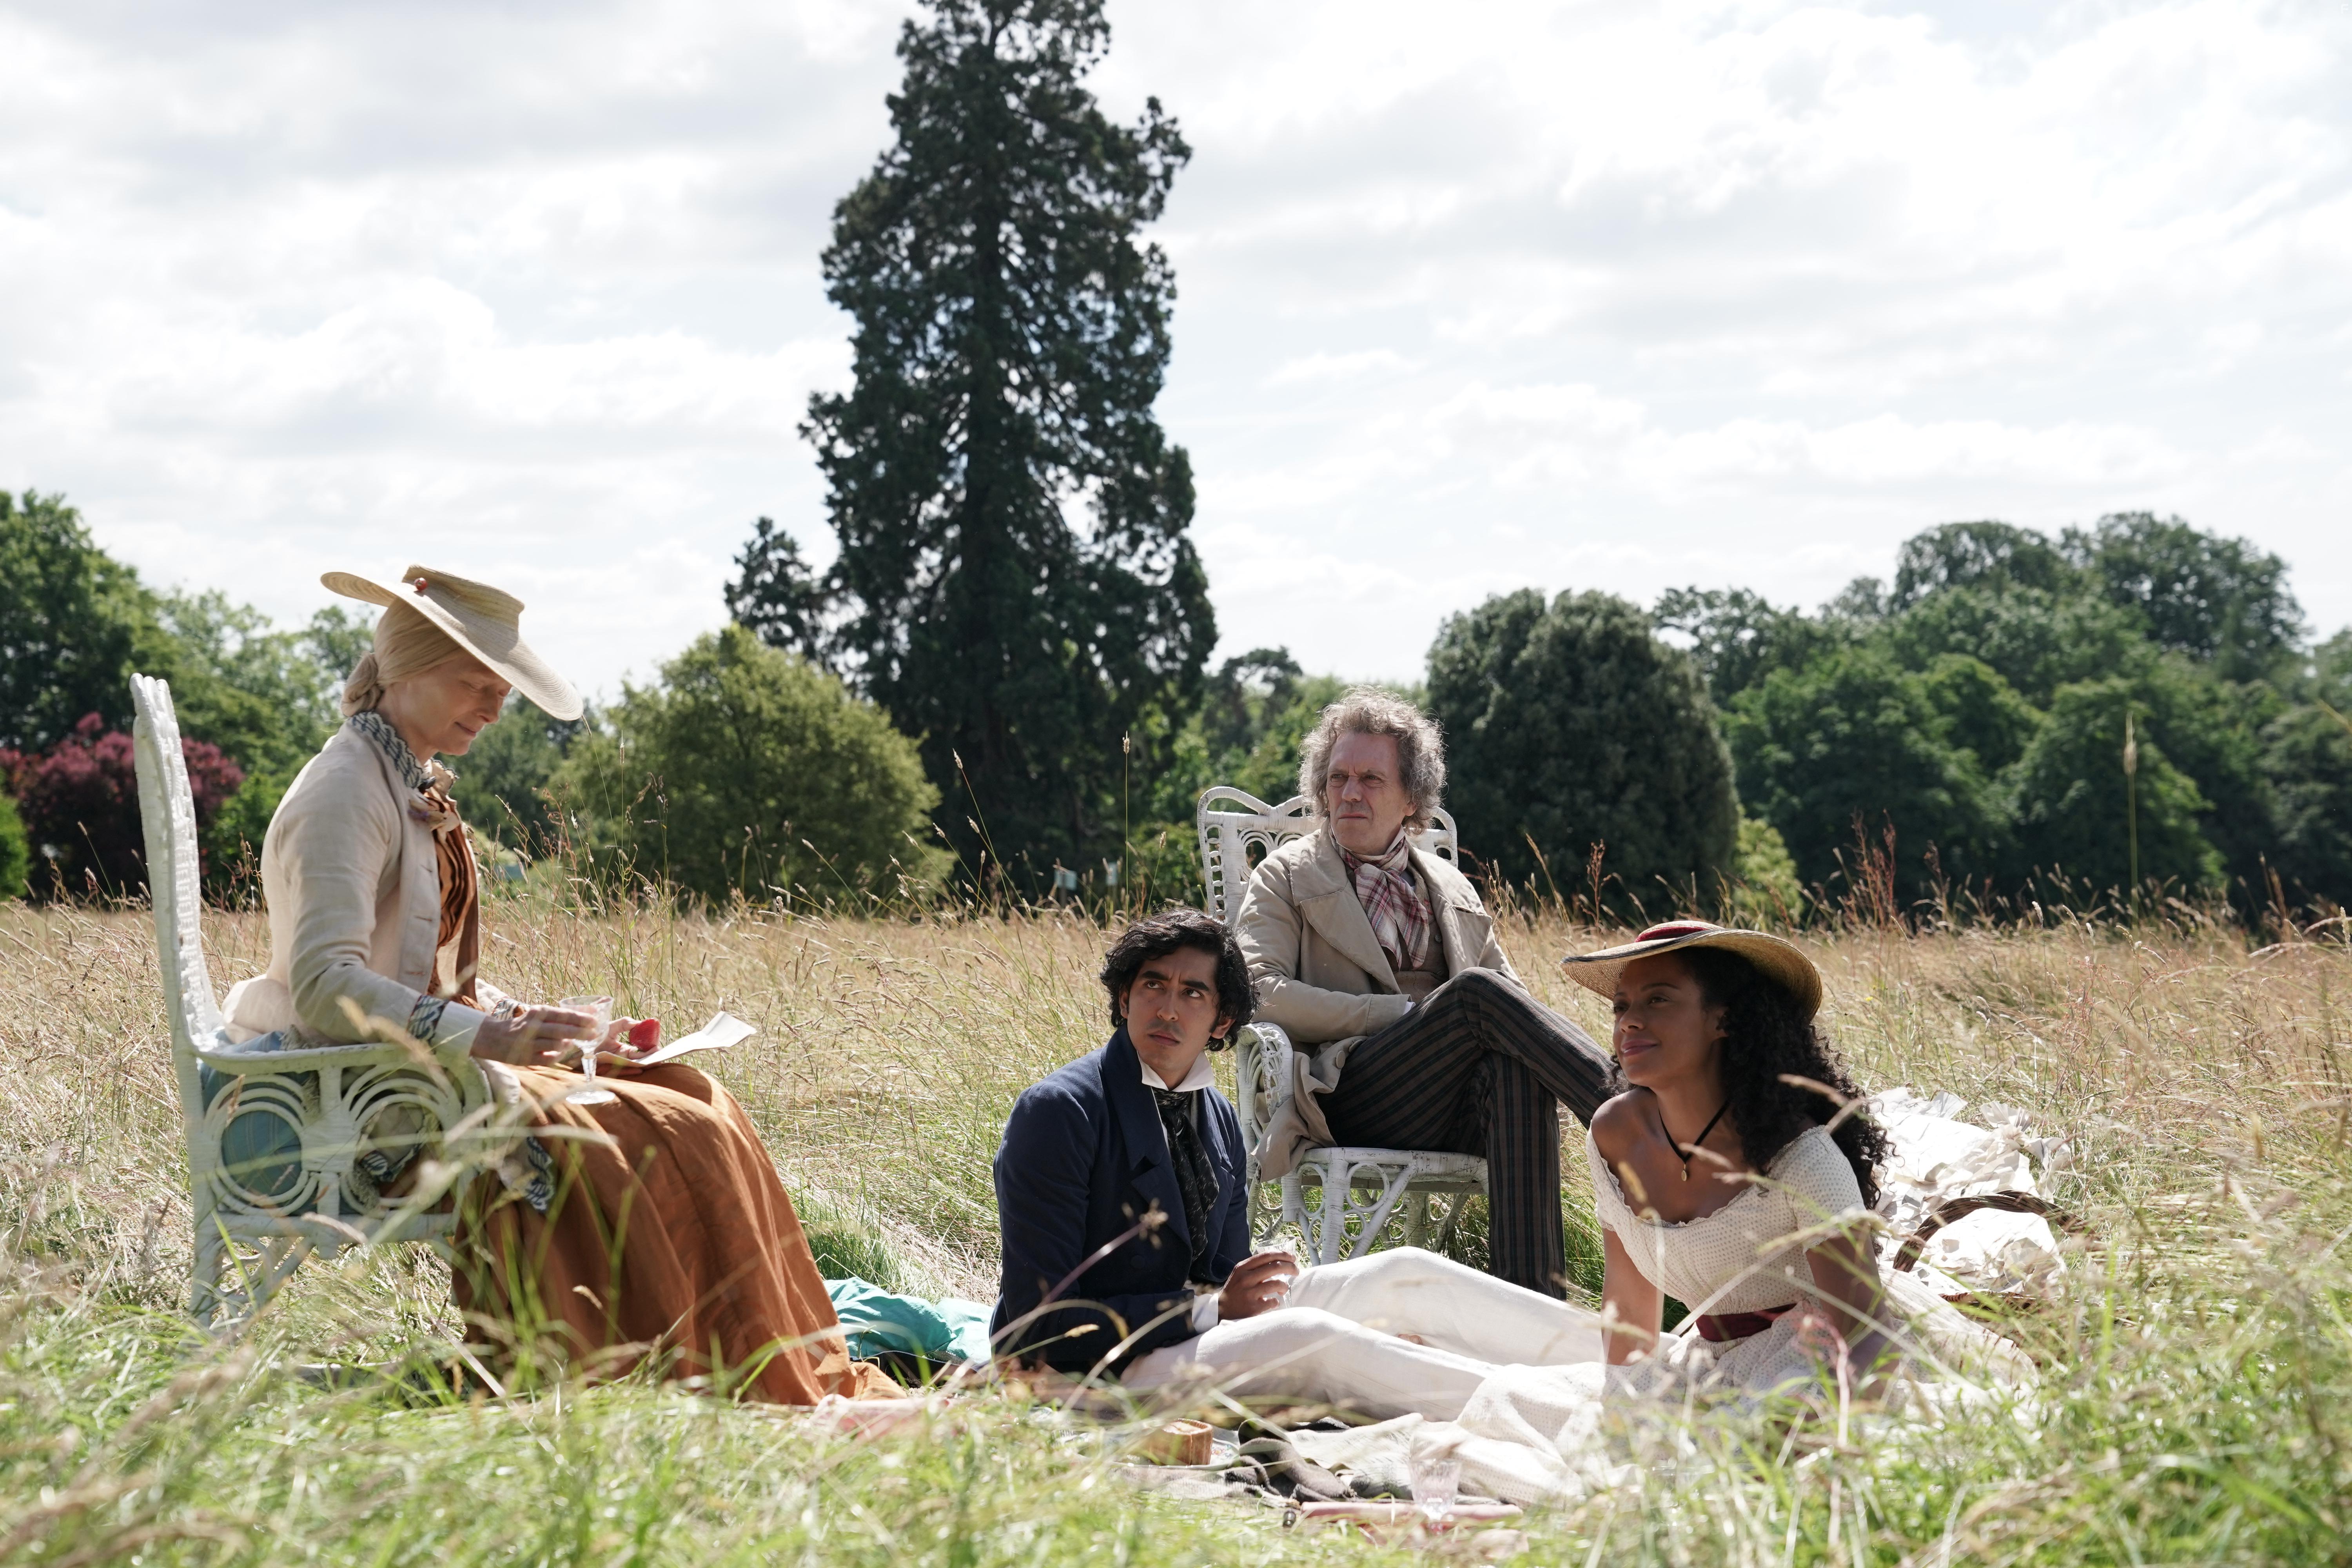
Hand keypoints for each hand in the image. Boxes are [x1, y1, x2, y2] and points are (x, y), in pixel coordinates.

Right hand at [470, 1004, 600, 1065]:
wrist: (492, 1038)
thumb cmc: (522, 1025)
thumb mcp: (538, 1015)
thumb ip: (560, 1016)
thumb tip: (590, 1014)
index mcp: (537, 1013)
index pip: (562, 1014)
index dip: (580, 1018)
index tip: (595, 1021)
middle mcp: (533, 1027)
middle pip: (561, 1030)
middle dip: (580, 1032)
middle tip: (594, 1034)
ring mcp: (529, 1043)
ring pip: (556, 1044)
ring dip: (568, 1044)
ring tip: (573, 1043)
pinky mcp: (526, 1058)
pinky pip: (548, 1059)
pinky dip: (558, 1056)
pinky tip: (561, 1053)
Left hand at [595, 1016, 662, 1067]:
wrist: (574, 1044)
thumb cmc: (593, 1035)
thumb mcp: (611, 1026)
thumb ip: (625, 1023)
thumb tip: (639, 1023)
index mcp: (622, 1050)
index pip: (638, 1051)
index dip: (648, 1050)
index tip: (657, 1048)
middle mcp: (619, 1059)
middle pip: (637, 1060)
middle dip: (649, 1059)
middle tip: (660, 1057)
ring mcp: (612, 1065)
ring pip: (630, 1066)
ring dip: (643, 1065)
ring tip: (655, 1062)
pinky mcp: (604, 1070)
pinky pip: (618, 1072)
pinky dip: (629, 1071)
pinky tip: (640, 1069)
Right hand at [1216, 1250, 1299, 1320]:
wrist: (1222, 1309)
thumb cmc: (1235, 1289)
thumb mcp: (1240, 1273)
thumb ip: (1255, 1266)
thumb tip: (1278, 1260)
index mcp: (1243, 1267)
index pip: (1267, 1256)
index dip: (1283, 1255)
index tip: (1292, 1258)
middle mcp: (1246, 1278)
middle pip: (1275, 1267)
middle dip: (1290, 1267)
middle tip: (1296, 1271)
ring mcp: (1250, 1293)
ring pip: (1276, 1284)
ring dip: (1284, 1286)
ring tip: (1283, 1289)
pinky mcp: (1253, 1307)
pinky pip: (1273, 1302)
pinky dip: (1276, 1301)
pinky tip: (1274, 1302)